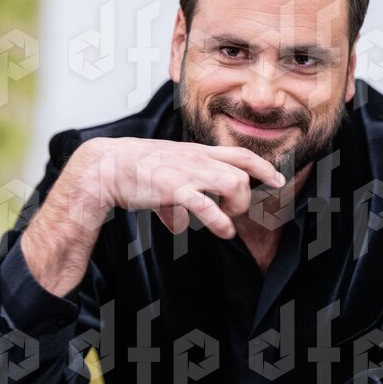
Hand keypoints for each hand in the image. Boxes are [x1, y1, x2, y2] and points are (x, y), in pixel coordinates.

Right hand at [21, 138, 284, 295]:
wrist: (105, 166)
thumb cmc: (131, 171)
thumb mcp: (161, 176)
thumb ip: (175, 196)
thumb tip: (177, 220)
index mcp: (195, 153)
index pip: (238, 154)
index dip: (262, 166)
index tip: (277, 178)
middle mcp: (196, 159)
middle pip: (242, 171)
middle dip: (249, 194)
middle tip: (239, 210)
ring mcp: (187, 172)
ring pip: (233, 185)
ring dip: (236, 207)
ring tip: (225, 221)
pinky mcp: (174, 188)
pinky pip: (206, 204)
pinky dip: (220, 220)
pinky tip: (223, 230)